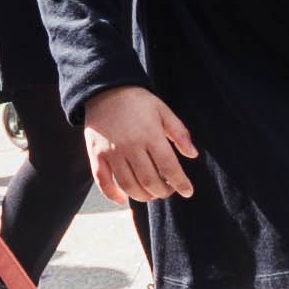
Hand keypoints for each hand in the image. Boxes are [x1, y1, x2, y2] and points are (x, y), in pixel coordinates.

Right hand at [82, 86, 196, 201]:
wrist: (104, 90)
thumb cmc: (138, 101)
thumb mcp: (163, 110)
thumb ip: (180, 132)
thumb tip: (193, 155)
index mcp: (150, 134)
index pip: (169, 167)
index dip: (181, 183)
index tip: (187, 191)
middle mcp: (131, 146)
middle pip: (150, 181)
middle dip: (163, 191)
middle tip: (168, 190)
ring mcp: (111, 152)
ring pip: (129, 185)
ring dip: (143, 196)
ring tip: (151, 194)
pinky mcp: (96, 155)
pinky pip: (103, 182)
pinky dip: (113, 195)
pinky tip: (124, 199)